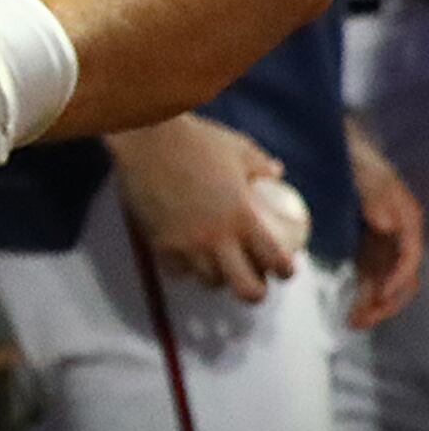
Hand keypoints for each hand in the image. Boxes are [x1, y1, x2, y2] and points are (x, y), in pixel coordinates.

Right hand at [111, 113, 300, 301]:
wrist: (145, 139)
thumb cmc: (196, 140)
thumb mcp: (237, 148)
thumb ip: (261, 165)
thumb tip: (277, 173)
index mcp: (243, 218)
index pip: (275, 260)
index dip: (285, 270)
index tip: (284, 268)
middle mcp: (217, 238)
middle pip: (246, 289)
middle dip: (254, 291)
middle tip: (253, 279)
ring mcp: (187, 244)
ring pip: (209, 281)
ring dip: (217, 276)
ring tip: (217, 265)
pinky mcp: (159, 242)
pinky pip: (176, 269)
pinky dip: (184, 267)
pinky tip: (186, 255)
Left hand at [354, 120, 422, 325]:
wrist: (337, 149)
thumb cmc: (354, 158)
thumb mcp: (365, 173)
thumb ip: (375, 198)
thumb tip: (387, 226)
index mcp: (406, 218)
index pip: (410, 255)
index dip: (398, 276)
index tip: (381, 294)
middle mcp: (401, 235)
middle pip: (403, 276)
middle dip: (386, 302)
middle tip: (361, 320)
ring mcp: (385, 244)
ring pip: (387, 282)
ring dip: (375, 304)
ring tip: (354, 323)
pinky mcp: (368, 248)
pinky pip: (372, 278)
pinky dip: (364, 295)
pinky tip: (351, 311)